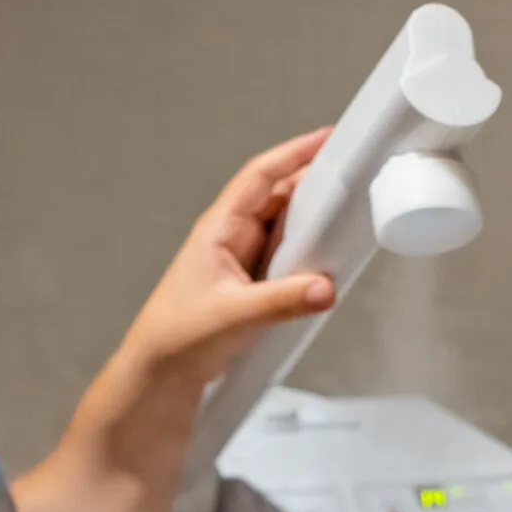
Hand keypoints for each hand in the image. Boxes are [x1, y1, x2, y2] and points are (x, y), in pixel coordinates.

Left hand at [119, 128, 336, 390]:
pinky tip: (326, 256)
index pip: (260, 176)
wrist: (160, 373)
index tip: (327, 138)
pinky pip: (286, 255)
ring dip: (313, 219)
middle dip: (313, 182)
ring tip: (347, 212)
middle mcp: (231, 237)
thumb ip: (283, 302)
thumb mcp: (234, 317)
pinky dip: (307, 251)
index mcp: (219, 229)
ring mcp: (242, 259)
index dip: (293, 153)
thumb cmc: (177, 338)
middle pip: (279, 195)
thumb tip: (326, 287)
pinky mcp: (251, 283)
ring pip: (285, 226)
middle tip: (352, 174)